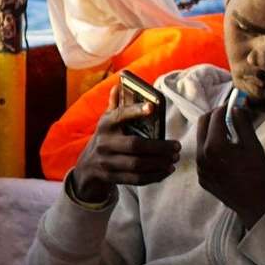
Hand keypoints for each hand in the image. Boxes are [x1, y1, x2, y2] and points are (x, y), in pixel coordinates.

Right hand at [67, 87, 180, 202]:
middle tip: (177, 147)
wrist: (87, 167)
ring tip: (174, 159)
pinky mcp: (111, 177)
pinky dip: (154, 176)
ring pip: (137, 164)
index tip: (153, 107)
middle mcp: (104, 143)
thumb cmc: (106, 138)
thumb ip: (115, 105)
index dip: (136, 111)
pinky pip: (135, 179)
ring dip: (159, 163)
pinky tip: (166, 171)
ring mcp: (106, 162)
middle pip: (135, 145)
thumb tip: (119, 85)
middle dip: (159, 147)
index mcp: (106, 124)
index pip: (120, 115)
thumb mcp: (107, 121)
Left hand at [195, 99, 264, 231]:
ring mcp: (200, 168)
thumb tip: (237, 108)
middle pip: (202, 125)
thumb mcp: (254, 146)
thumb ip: (243, 124)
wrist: (253, 204)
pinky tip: (226, 154)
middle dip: (214, 116)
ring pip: (200, 140)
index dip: (224, 108)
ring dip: (212, 132)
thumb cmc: (257, 174)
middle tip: (228, 116)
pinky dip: (211, 148)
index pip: (214, 117)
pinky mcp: (201, 177)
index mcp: (215, 146)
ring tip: (229, 135)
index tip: (233, 106)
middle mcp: (202, 156)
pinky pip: (202, 156)